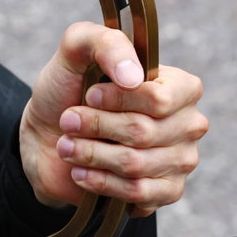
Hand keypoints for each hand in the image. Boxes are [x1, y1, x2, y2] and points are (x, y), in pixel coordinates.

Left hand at [18, 21, 205, 216]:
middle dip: (95, 126)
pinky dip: (101, 182)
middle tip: (68, 121)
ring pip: (136, 164)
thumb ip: (105, 43)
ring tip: (67, 146)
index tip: (89, 95)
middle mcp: (188, 123)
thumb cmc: (68, 90)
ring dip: (91, 154)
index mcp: (180, 86)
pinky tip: (80, 172)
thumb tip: (133, 76)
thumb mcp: (76, 50)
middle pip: (144, 132)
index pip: (159, 99)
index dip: (118, 99)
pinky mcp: (165, 191)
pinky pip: (138, 193)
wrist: (48, 136)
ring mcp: (181, 160)